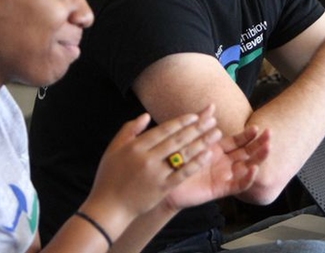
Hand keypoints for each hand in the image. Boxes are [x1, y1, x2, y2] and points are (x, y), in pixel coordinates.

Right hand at [82, 105, 222, 222]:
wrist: (108, 208)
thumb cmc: (109, 177)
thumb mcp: (113, 149)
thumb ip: (129, 130)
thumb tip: (146, 116)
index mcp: (136, 147)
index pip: (164, 130)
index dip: (181, 122)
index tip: (195, 116)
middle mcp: (148, 158)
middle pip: (177, 140)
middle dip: (197, 128)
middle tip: (212, 120)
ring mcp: (156, 174)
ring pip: (183, 155)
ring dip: (202, 142)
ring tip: (215, 134)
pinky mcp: (163, 188)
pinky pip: (183, 173)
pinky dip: (196, 163)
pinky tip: (207, 155)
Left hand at [163, 126, 270, 210]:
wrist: (164, 183)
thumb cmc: (176, 161)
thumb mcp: (191, 139)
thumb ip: (202, 123)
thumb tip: (211, 104)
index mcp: (219, 150)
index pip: (239, 141)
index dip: (248, 135)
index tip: (257, 126)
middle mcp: (225, 162)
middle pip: (247, 152)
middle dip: (259, 143)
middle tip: (270, 134)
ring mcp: (224, 176)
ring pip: (247, 167)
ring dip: (259, 158)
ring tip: (268, 148)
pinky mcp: (221, 189)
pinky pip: (238, 184)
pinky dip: (248, 178)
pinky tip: (253, 168)